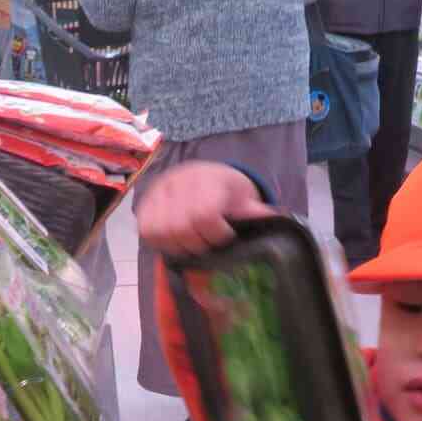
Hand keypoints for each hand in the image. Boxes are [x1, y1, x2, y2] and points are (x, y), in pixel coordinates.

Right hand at [135, 161, 273, 257]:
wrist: (203, 174)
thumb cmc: (226, 189)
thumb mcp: (244, 197)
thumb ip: (255, 211)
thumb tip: (276, 218)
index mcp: (206, 179)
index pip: (203, 214)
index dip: (216, 234)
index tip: (226, 237)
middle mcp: (178, 182)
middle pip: (180, 227)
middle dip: (197, 244)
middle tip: (207, 245)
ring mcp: (158, 192)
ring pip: (160, 231)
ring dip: (177, 246)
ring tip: (191, 244)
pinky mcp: (145, 203)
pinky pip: (145, 229)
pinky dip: (159, 241)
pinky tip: (174, 241)